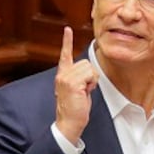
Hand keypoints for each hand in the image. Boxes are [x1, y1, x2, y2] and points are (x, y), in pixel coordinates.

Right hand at [54, 26, 97, 145]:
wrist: (69, 123)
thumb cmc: (75, 109)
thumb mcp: (77, 90)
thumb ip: (80, 79)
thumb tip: (89, 74)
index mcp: (62, 75)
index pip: (65, 55)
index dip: (66, 41)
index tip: (67, 30)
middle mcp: (62, 74)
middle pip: (86, 63)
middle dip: (90, 77)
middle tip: (83, 91)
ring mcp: (66, 78)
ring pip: (89, 69)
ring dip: (91, 81)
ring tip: (83, 93)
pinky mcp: (72, 83)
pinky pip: (90, 75)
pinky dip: (91, 85)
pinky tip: (84, 94)